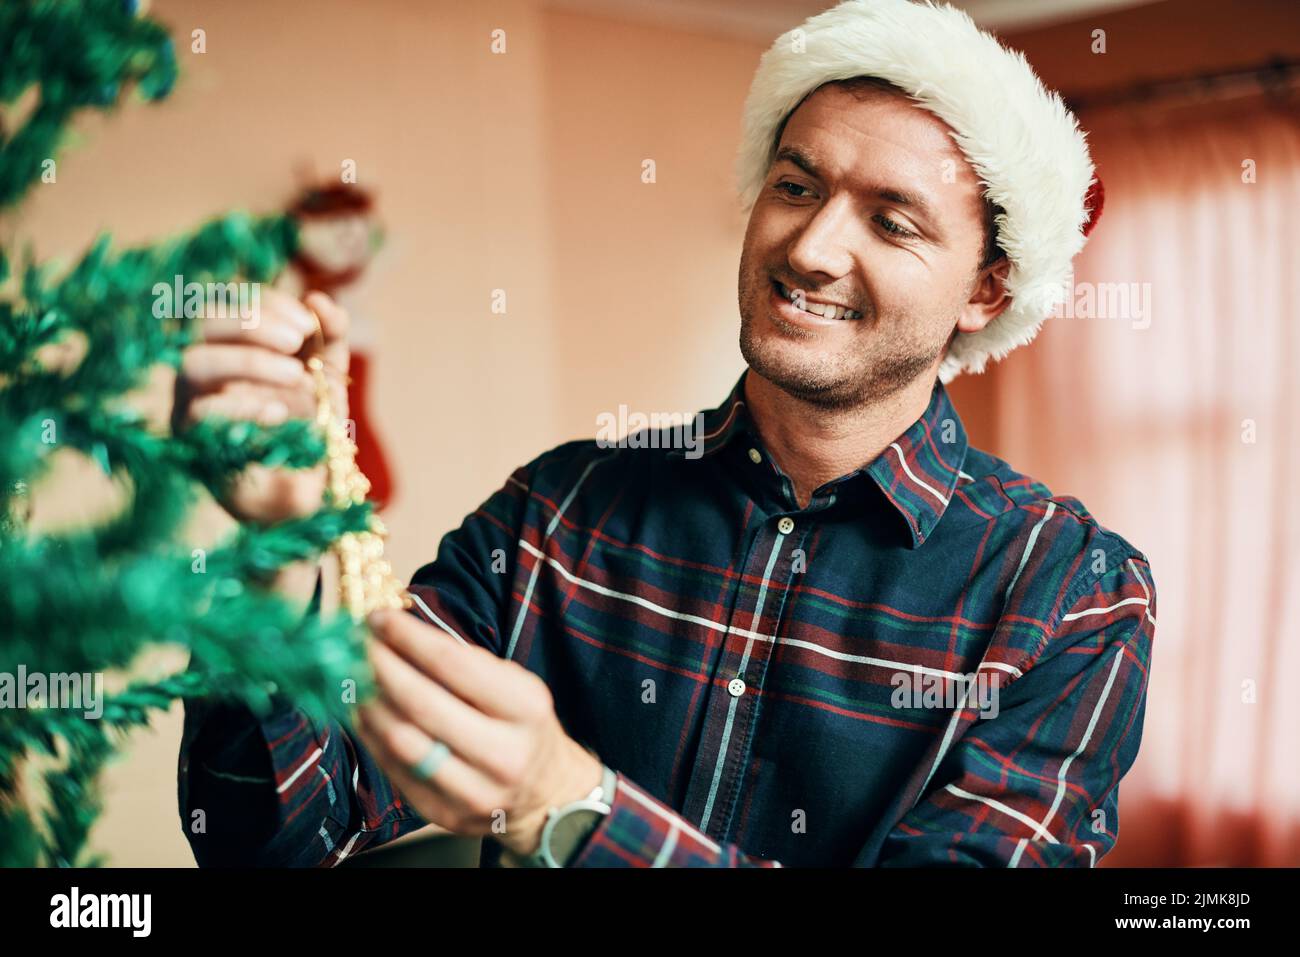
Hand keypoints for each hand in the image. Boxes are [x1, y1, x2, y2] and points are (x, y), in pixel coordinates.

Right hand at [172, 287, 349, 524]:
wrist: (301, 493)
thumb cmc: (308, 429)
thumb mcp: (327, 380)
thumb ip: (330, 339)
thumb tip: (319, 299)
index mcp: (233, 346)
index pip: (234, 302)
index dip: (269, 303)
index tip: (309, 319)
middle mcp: (204, 368)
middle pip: (203, 322)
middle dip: (253, 323)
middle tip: (296, 342)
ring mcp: (190, 403)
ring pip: (194, 362)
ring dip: (249, 361)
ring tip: (295, 376)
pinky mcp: (191, 441)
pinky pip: (200, 413)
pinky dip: (241, 406)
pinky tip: (277, 412)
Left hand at [353, 609, 604, 857]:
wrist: (546, 794)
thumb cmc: (523, 727)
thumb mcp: (516, 686)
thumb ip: (464, 662)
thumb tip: (397, 633)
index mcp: (525, 709)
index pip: (452, 663)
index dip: (408, 637)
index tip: (379, 617)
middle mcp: (503, 754)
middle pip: (421, 703)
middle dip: (380, 666)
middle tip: (358, 643)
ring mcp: (473, 791)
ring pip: (402, 741)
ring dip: (369, 702)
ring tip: (356, 677)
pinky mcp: (444, 815)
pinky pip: (394, 769)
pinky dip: (372, 735)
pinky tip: (366, 713)